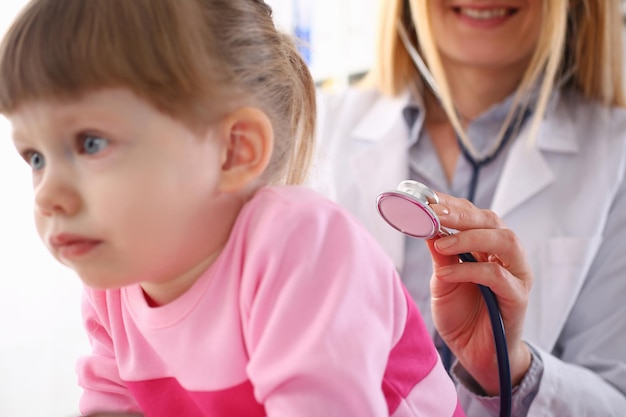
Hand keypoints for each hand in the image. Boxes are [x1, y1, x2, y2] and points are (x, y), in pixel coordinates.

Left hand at [426, 193, 532, 394]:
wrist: (475, 355)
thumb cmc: (461, 315)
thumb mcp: (442, 281)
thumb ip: (440, 255)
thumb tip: (426, 224)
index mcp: (488, 247)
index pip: (474, 215)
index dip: (452, 203)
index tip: (426, 197)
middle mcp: (507, 256)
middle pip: (492, 221)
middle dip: (460, 214)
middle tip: (432, 213)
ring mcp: (517, 275)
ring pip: (505, 241)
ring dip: (470, 237)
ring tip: (441, 243)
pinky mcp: (518, 298)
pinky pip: (497, 276)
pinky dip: (469, 271)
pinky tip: (446, 273)